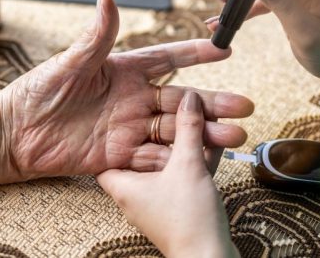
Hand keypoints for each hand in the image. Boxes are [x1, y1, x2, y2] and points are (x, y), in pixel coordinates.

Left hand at [0, 0, 252, 179]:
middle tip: (244, 106)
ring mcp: (128, 128)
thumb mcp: (69, 62)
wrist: (15, 133)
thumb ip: (95, 37)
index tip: (225, 49)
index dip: (195, 54)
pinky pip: (154, 159)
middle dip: (213, 103)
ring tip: (233, 136)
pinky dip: (177, 160)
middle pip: (181, 101)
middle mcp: (132, 99)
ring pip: (174, 131)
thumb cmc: (38, 91)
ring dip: (204, 134)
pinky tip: (200, 162)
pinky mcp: (119, 155)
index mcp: (123, 71)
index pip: (167, 58)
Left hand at [97, 91, 238, 257]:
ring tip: (202, 119)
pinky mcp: (179, 206)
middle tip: (173, 108)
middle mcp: (136, 192)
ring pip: (169, 161)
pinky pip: (184, 173)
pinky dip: (196, 158)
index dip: (113, 132)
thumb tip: (189, 98)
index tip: (124, 111)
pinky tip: (215, 142)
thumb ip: (188, 129)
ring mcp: (158, 200)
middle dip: (163, 129)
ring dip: (186, 142)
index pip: (105, 154)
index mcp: (123, 184)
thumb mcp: (187, 166)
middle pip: (145, 150)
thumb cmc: (188, 221)